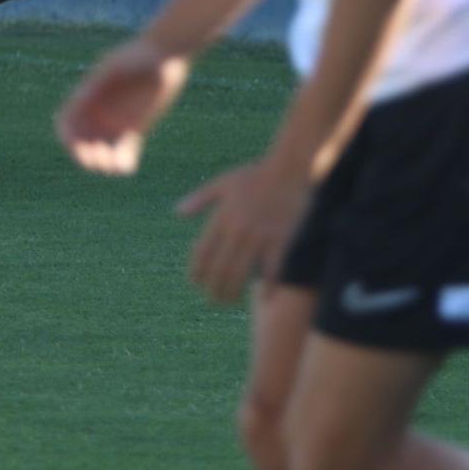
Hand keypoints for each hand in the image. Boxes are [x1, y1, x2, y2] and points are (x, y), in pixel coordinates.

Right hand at [56, 38, 189, 174]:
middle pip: (83, 142)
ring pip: (103, 150)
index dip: (69, 138)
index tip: (77, 147)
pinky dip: (124, 162)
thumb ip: (99, 81)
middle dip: (86, 155)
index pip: (67, 124)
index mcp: (87, 97)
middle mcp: (98, 112)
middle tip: (99, 162)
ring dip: (103, 163)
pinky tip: (127, 168)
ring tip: (113, 168)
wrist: (166, 55)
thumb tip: (80, 97)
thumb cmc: (138, 53)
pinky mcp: (135, 127)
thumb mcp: (116, 65)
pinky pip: (125, 150)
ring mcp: (115, 121)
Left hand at [175, 160, 312, 302]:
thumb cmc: (257, 174)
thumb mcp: (224, 182)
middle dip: (213, 289)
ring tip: (230, 301)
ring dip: (233, 292)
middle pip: (219, 269)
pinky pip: (273, 270)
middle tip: (213, 299)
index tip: (196, 283)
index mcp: (223, 217)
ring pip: (241, 273)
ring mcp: (260, 236)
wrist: (291, 167)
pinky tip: (265, 297)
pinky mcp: (281, 239)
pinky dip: (268, 286)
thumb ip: (200, 199)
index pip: (202, 252)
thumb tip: (177, 213)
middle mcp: (238, 229)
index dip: (196, 272)